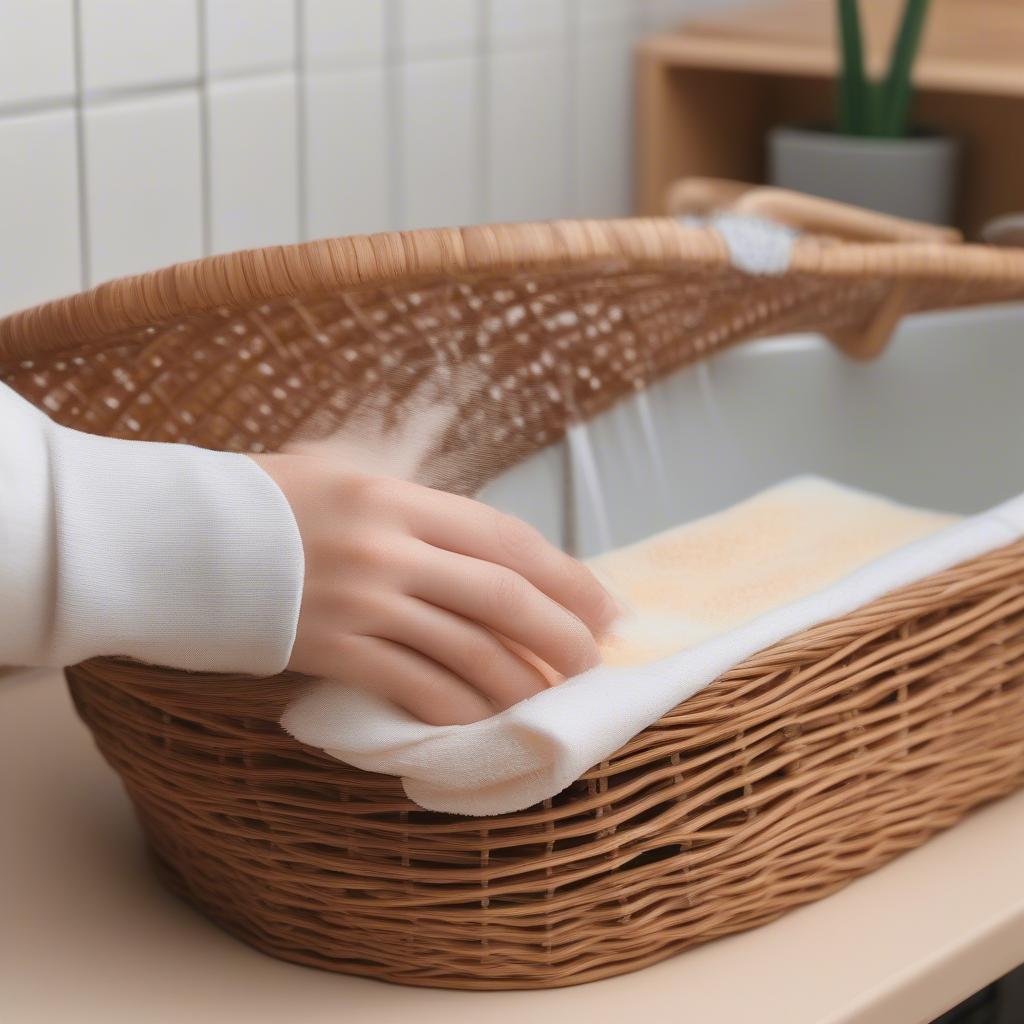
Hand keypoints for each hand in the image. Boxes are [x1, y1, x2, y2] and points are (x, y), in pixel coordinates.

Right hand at [250, 450, 618, 724]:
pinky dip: (456, 709)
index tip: (604, 605)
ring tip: (550, 700)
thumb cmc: (262, 502)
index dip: (566, 575)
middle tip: (592, 661)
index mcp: (398, 497)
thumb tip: (475, 534)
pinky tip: (484, 723)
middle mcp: (389, 546)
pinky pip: (412, 686)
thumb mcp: (341, 473)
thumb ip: (410, 498)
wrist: (174, 538)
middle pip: (502, 595)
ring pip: (466, 648)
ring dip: (518, 680)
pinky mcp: (330, 648)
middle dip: (559, 632)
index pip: (505, 538)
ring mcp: (360, 599)